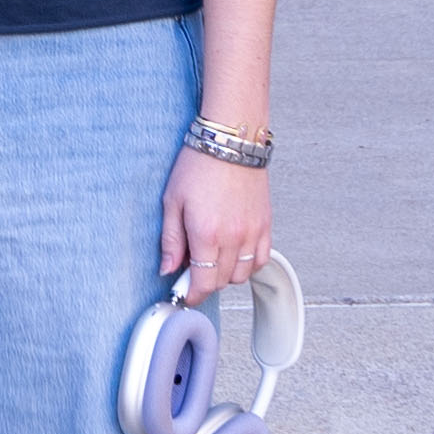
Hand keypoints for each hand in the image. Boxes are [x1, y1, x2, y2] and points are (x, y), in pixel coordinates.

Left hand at [159, 147, 275, 298]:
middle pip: (221, 281)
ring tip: (212, 257)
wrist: (231, 139)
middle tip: (191, 269)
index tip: (184, 292)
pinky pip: (261, 259)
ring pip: (242, 275)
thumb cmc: (200, 164)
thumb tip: (167, 269)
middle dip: (204, 283)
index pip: (203, 284)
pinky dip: (248, 264)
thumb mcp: (172, 201)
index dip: (191, 294)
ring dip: (225, 274)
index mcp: (207, 233)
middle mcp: (233, 237)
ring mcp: (253, 232)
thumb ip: (171, 240)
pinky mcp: (265, 224)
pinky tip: (234, 253)